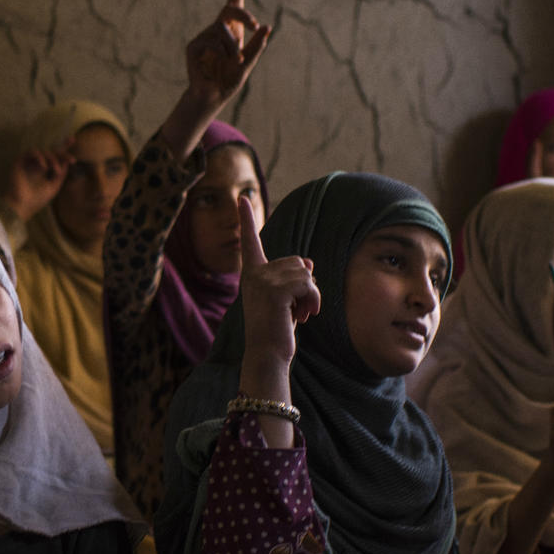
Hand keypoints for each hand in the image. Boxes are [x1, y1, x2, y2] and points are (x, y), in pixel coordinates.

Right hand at [2, 142, 72, 220]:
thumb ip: (61, 173)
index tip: (73, 139)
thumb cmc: (36, 200)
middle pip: (51, 151)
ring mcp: (28, 162)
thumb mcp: (54, 186)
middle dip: (62, 153)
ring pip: (43, 151)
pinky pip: (32, 152)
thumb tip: (67, 161)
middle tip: (72, 160)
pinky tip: (44, 167)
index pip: (54, 156)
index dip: (63, 146)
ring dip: (52, 159)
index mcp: (43, 170)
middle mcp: (36, 164)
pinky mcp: (19, 161)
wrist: (21, 206)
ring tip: (56, 170)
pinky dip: (40, 157)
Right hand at [182, 0, 269, 111]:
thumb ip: (257, 46)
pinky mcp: (194, 47)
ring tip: (235, 61)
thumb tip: (267, 27)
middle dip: (243, 15)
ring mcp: (204, 37)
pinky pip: (211, 41)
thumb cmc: (230, 79)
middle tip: (255, 26)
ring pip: (222, 29)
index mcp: (232, 30)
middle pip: (229, 10)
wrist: (213, 96)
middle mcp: (217, 30)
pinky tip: (224, 62)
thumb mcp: (248, 63)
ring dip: (233, 46)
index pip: (233, 4)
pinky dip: (222, 51)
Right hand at [237, 195, 318, 385]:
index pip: (250, 243)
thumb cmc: (276, 330)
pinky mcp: (275, 290)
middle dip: (306, 285)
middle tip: (297, 310)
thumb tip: (310, 263)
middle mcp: (254, 274)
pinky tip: (304, 316)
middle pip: (298, 261)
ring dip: (311, 295)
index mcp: (252, 275)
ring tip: (300, 314)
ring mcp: (262, 281)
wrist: (267, 355)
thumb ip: (294, 280)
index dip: (246, 219)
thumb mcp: (287, 301)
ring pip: (306, 273)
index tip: (240, 198)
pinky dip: (313, 300)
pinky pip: (308, 283)